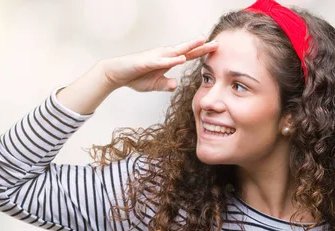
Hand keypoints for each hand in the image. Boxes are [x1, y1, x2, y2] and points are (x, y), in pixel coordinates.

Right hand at [100, 36, 217, 91]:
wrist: (117, 74)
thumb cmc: (136, 77)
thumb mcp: (155, 85)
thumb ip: (166, 85)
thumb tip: (176, 85)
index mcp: (168, 60)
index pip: (189, 55)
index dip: (202, 52)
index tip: (215, 49)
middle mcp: (164, 55)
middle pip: (186, 50)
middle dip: (201, 46)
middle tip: (217, 43)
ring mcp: (156, 57)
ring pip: (176, 51)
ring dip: (189, 46)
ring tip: (202, 42)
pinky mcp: (147, 61)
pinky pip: (161, 61)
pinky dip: (171, 60)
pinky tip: (181, 58)